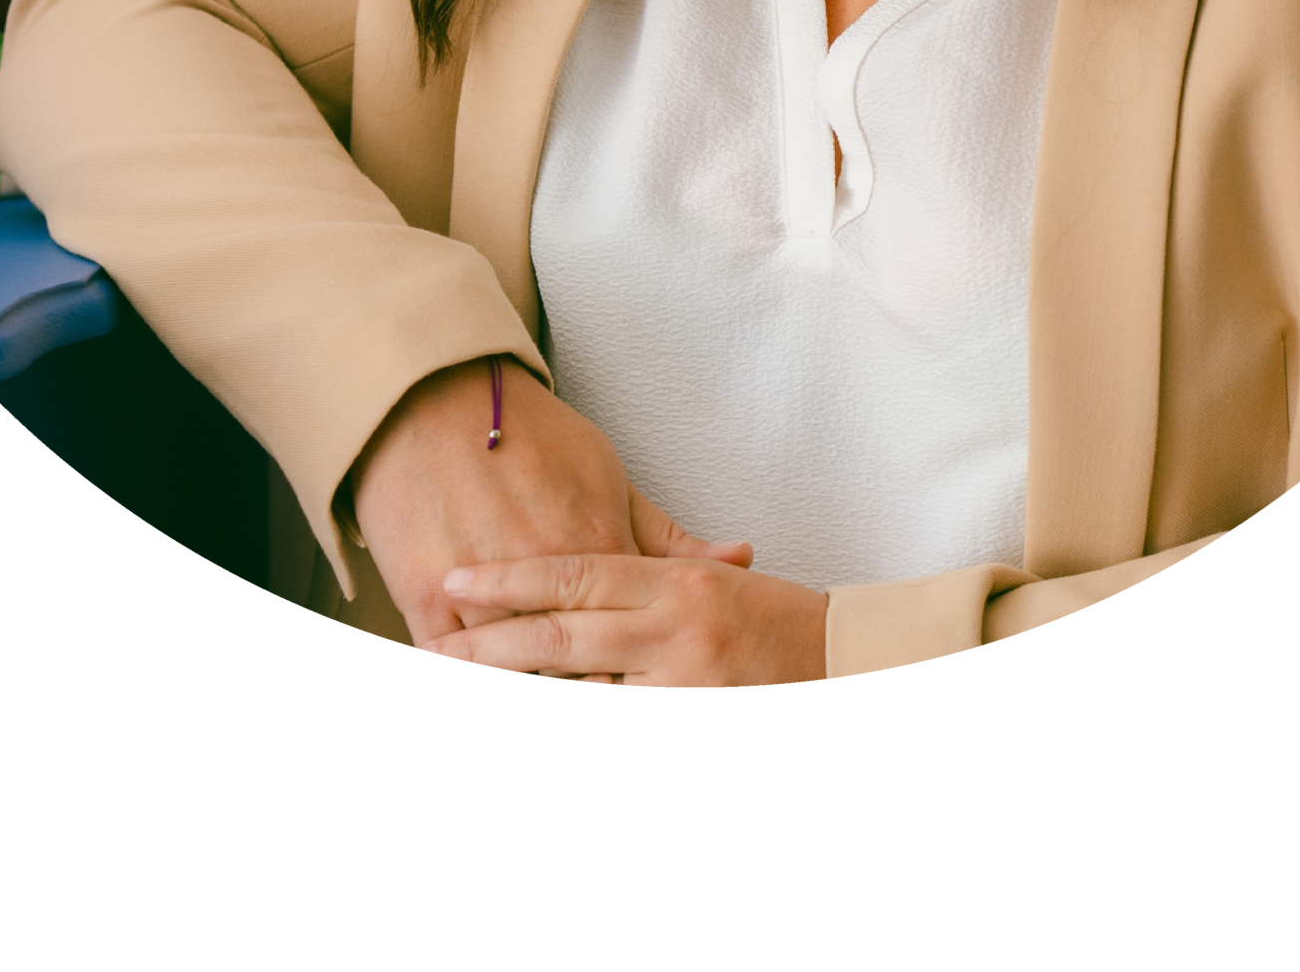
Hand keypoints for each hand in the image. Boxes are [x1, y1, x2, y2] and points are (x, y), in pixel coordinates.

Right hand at [348, 357, 645, 675]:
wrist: (435, 397)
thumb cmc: (525, 432)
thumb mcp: (608, 474)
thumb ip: (667, 536)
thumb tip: (739, 557)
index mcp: (598, 546)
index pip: (633, 643)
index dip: (633, 665)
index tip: (630, 671)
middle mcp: (544, 574)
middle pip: (575, 670)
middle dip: (583, 680)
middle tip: (585, 679)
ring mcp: (482, 592)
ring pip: (514, 675)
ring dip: (527, 680)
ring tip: (539, 679)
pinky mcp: (425, 602)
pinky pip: (451, 672)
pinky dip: (469, 678)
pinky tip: (488, 674)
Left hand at [419, 525, 850, 712]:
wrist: (864, 669)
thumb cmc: (790, 628)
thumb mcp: (722, 586)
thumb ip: (662, 573)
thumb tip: (589, 572)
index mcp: (678, 586)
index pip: (576, 575)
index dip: (511, 579)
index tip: (458, 580)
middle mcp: (676, 634)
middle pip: (563, 636)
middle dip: (492, 647)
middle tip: (436, 653)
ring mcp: (684, 691)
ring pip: (581, 694)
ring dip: (528, 694)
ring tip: (467, 690)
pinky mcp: (695, 727)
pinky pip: (620, 720)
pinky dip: (579, 710)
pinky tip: (547, 706)